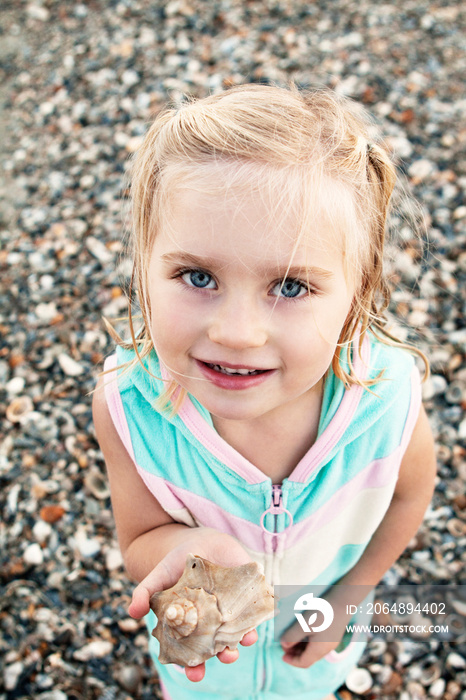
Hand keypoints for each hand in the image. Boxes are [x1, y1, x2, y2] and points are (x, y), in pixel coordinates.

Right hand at [128, 527, 258, 681]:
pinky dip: (262, 610)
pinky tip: (264, 612)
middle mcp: (214, 623)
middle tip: (226, 657)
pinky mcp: (248, 592)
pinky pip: (257, 605)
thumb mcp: (159, 576)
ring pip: (242, 629)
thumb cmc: (176, 563)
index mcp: (192, 627)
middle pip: (221, 646)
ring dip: (246, 637)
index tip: (194, 673)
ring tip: (246, 639)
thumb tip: (132, 612)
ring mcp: (232, 609)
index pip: (192, 653)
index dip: (193, 666)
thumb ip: (145, 593)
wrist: (199, 539)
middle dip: (224, 655)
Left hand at [280, 612, 348, 667]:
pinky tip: (303, 632)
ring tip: (292, 638)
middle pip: (309, 657)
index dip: (292, 661)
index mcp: (319, 650)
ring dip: (301, 647)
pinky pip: (319, 643)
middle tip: (285, 645)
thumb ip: (292, 636)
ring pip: (314, 650)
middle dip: (295, 653)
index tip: (282, 656)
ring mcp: (331, 641)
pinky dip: (308, 641)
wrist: (343, 600)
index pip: (304, 662)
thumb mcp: (303, 624)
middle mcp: (327, 648)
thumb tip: (284, 645)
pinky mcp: (333, 633)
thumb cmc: (322, 612)